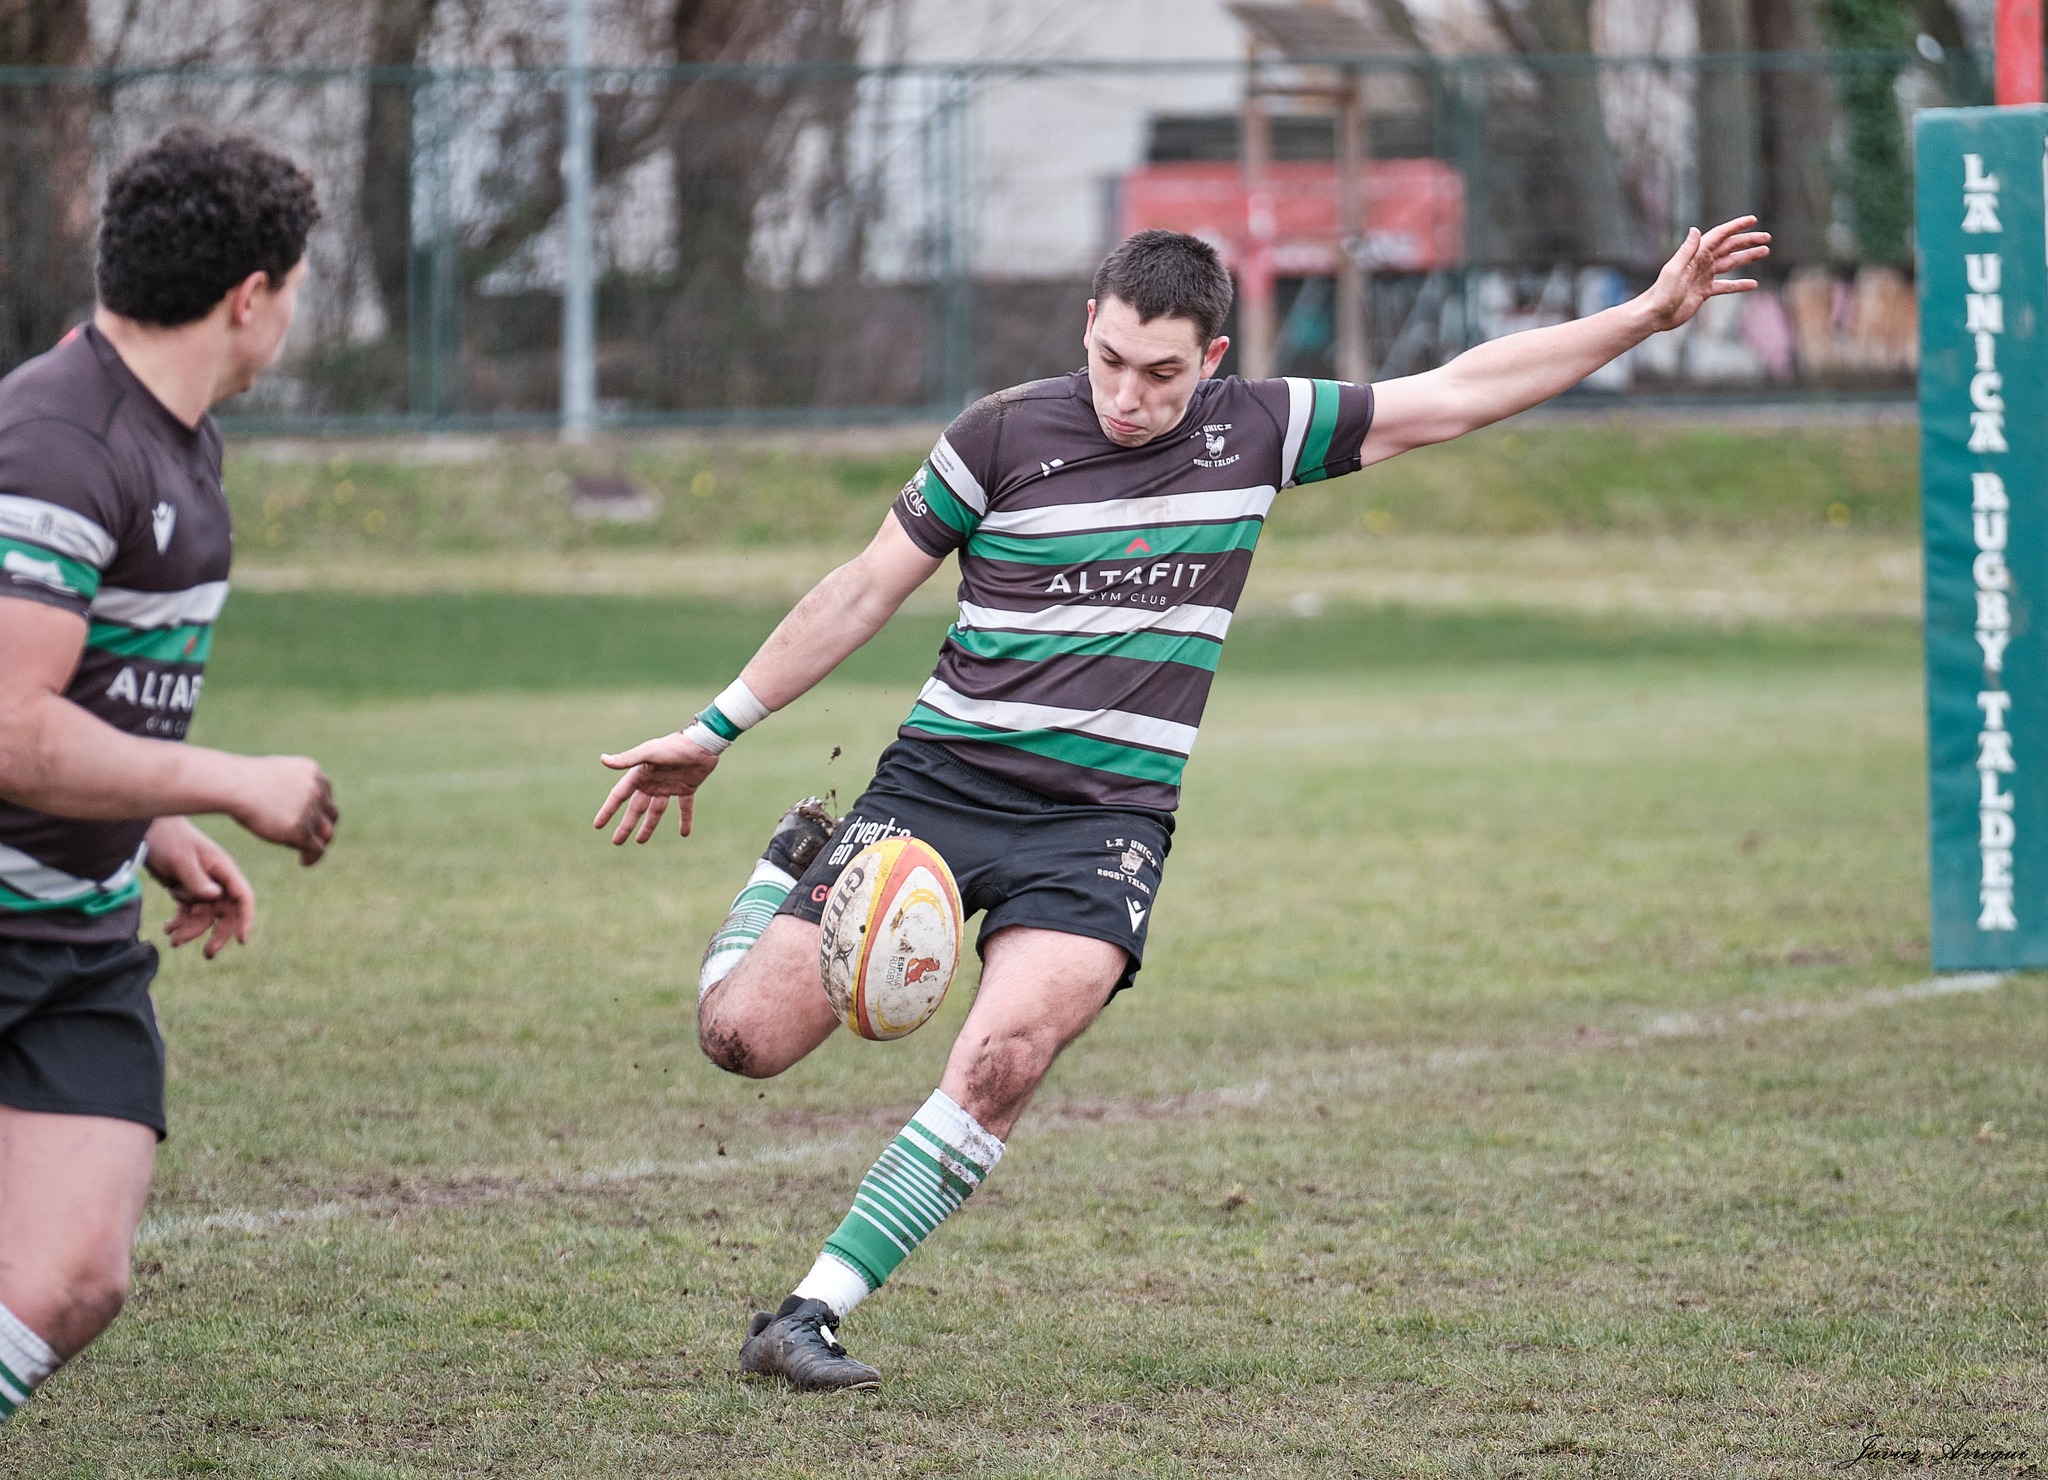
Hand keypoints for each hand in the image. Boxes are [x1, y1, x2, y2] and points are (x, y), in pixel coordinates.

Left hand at [144, 815, 254, 958]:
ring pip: (203, 916)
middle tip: (208, 954)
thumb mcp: (182, 858)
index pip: (242, 897)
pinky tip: (167, 929)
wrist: (147, 828)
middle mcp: (216, 880)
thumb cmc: (168, 838)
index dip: (245, 919)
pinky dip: (179, 922)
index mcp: (223, 870)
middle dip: (218, 934)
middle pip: (225, 913)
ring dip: (191, 930)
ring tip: (172, 940)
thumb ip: (198, 879)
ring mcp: (201, 885)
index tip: (241, 940)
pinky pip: (187, 911)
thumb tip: (215, 898)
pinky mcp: (185, 889)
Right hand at [230, 755, 337, 864]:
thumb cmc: (242, 780)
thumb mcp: (274, 775)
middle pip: (330, 815)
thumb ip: (288, 786)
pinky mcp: (302, 830)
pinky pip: (317, 848)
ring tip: (306, 854)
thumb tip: (288, 803)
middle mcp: (317, 790)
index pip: (325, 796)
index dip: (319, 811)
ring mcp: (311, 810)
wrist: (235, 785)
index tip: (310, 822)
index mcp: (312, 773)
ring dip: (318, 844)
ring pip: (325, 833)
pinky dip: (313, 857)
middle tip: (312, 840)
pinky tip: (303, 862)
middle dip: (322, 828)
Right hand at [593, 731, 719, 843]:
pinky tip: (684, 833)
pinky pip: (684, 808)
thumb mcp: (648, 753)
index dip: (608, 810)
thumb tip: (603, 759)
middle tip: (617, 842)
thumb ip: (627, 759)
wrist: (702, 743)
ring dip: (648, 826)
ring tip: (640, 841)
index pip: (619, 796)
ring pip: (656, 811)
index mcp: (640, 775)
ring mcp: (669, 786)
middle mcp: (652, 783)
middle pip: (636, 809)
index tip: (598, 825)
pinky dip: (685, 820)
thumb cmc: (673, 746)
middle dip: (626, 825)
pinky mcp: (687, 788)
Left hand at [1639, 216, 1770, 333]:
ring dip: (1747, 258)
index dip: (1736, 227)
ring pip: (1730, 264)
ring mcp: (1704, 277)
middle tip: (1767, 238)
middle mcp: (1701, 263)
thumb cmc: (1661, 293)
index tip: (1753, 220)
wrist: (1655, 315)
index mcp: (1696, 255)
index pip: (1719, 236)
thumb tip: (1695, 230)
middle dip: (1748, 241)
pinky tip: (1752, 284)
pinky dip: (1739, 285)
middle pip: (1729, 248)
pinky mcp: (1704, 292)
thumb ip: (1686, 251)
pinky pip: (1725, 286)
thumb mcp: (1674, 270)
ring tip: (1765, 252)